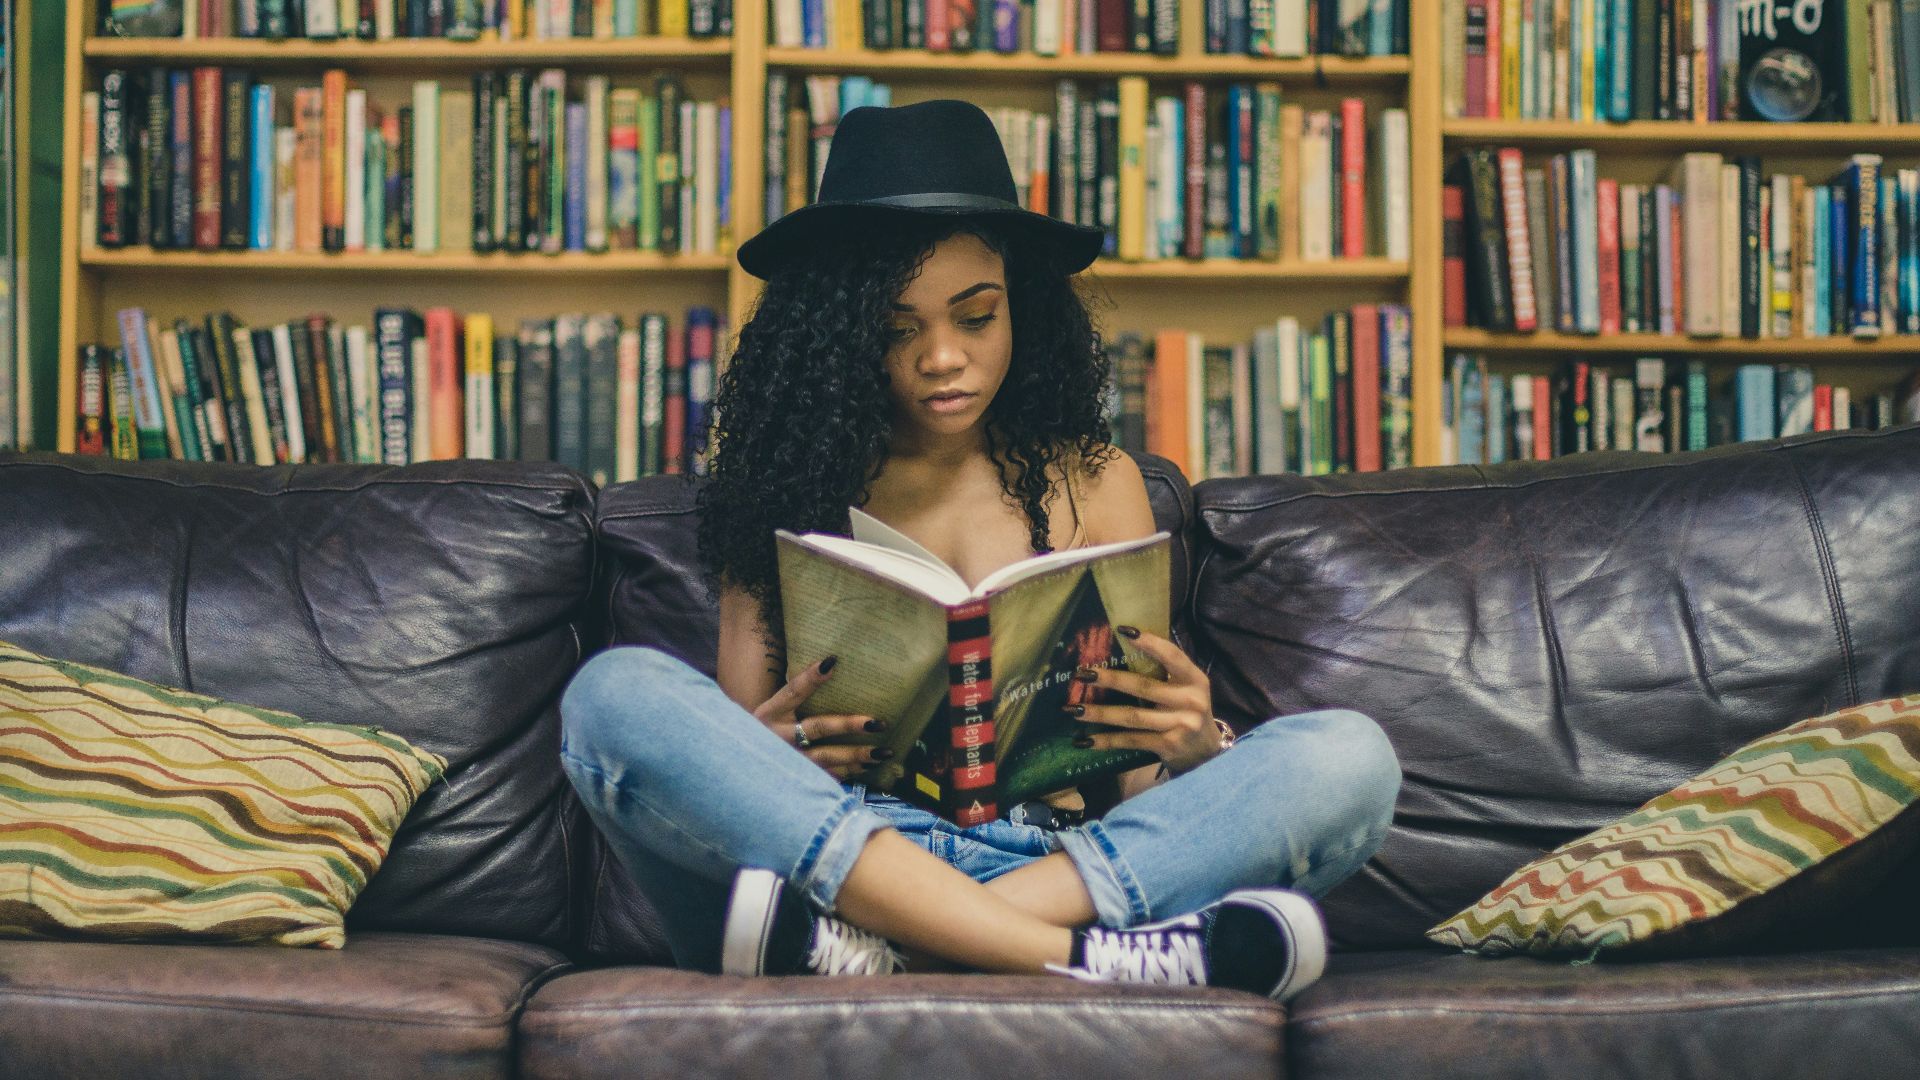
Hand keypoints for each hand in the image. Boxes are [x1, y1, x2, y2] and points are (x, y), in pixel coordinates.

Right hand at [753, 655, 894, 779]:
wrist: (739, 767)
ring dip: (856, 755)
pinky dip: (848, 772)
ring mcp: (788, 761)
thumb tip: (831, 665)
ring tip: (883, 752)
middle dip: (849, 725)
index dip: (811, 677)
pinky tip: (868, 767)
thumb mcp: (771, 710)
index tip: (832, 662)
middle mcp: (778, 737)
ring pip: (826, 757)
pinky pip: (826, 776)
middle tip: (877, 722)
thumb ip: (796, 694)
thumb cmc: (763, 731)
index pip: (792, 690)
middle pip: (817, 728)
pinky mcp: (796, 779)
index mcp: (769, 713)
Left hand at [1067, 626, 1222, 775]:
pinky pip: (1132, 741)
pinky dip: (1108, 741)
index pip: (1172, 656)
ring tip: (1075, 708)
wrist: (1207, 751)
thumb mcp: (1187, 687)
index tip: (1123, 631)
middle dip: (1110, 680)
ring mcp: (1180, 725)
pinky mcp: (1168, 746)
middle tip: (1082, 674)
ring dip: (1100, 713)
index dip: (1150, 643)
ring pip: (1132, 717)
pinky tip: (1086, 740)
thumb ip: (1166, 671)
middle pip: (1144, 687)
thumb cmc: (1189, 711)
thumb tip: (1126, 644)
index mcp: (1195, 680)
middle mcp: (1190, 701)